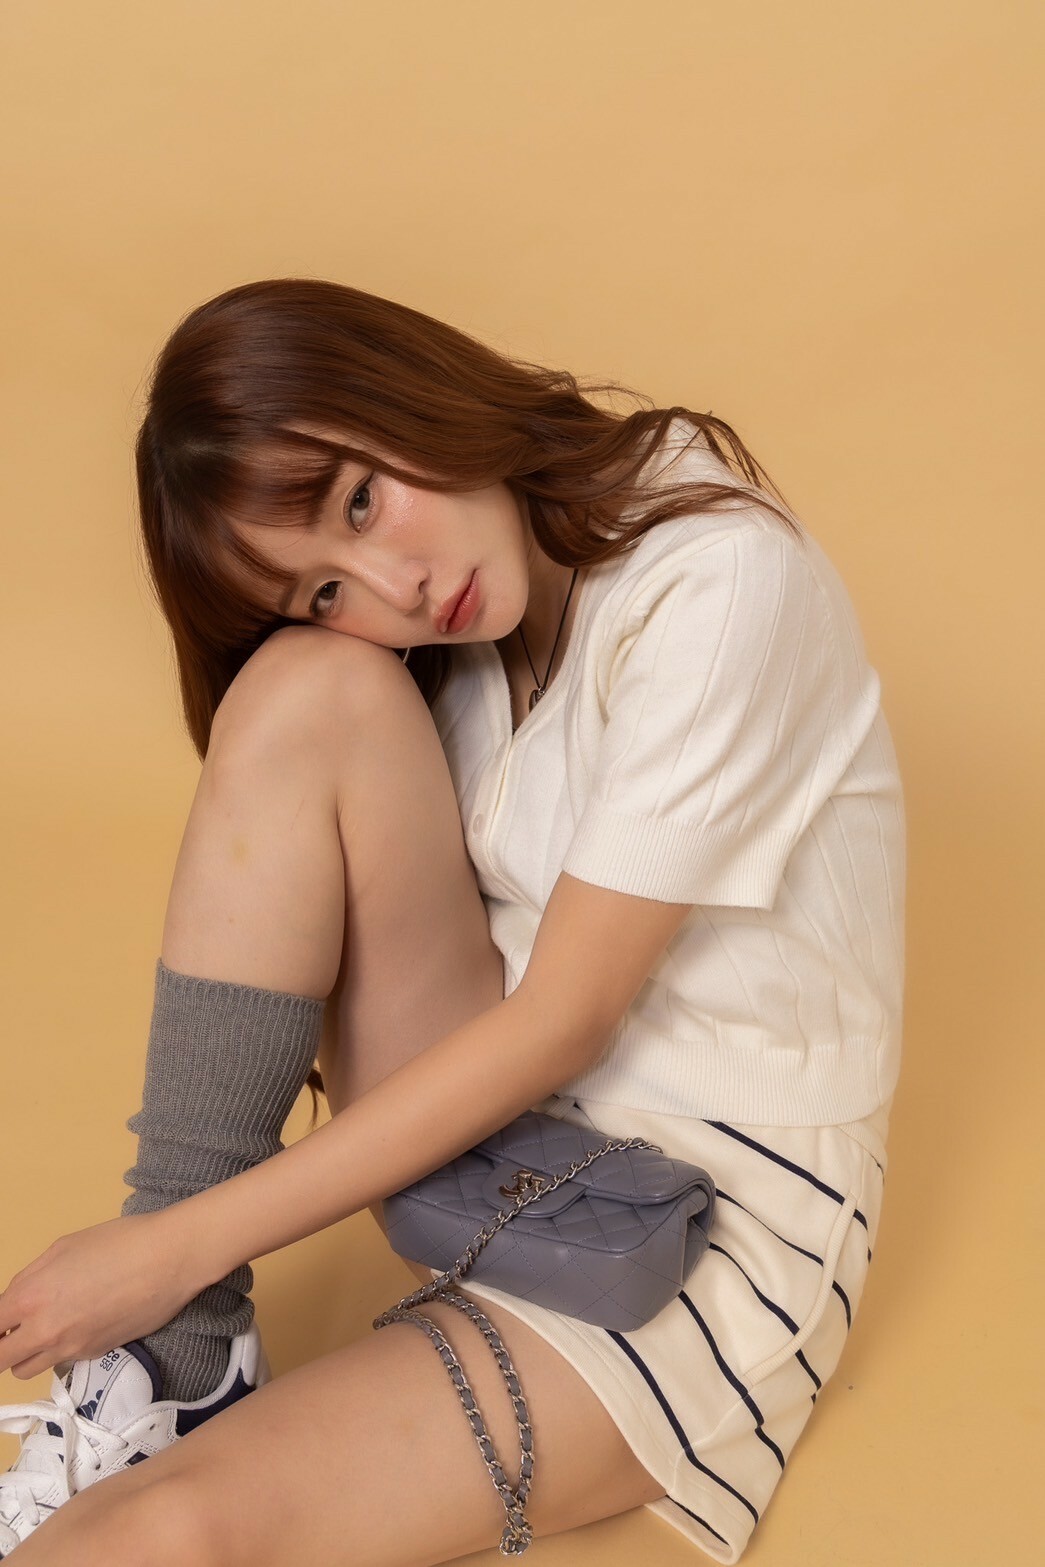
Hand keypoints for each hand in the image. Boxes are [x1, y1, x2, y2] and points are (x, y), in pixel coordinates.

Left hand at [0, 1211, 202, 1379]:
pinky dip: (60, 1349)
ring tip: (44, 1328)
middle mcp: (45, 1331)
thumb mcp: (63, 1247)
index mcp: (31, 1297)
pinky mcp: (96, 1355)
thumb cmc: (119, 1242)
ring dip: (25, 1354)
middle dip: (1, 1347)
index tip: (1, 1322)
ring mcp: (71, 1349)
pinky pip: (62, 1361)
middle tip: (12, 1331)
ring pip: (26, 1370)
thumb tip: (17, 1300)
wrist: (169, 1259)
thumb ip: (30, 1277)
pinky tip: (80, 1323)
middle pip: (0, 1361)